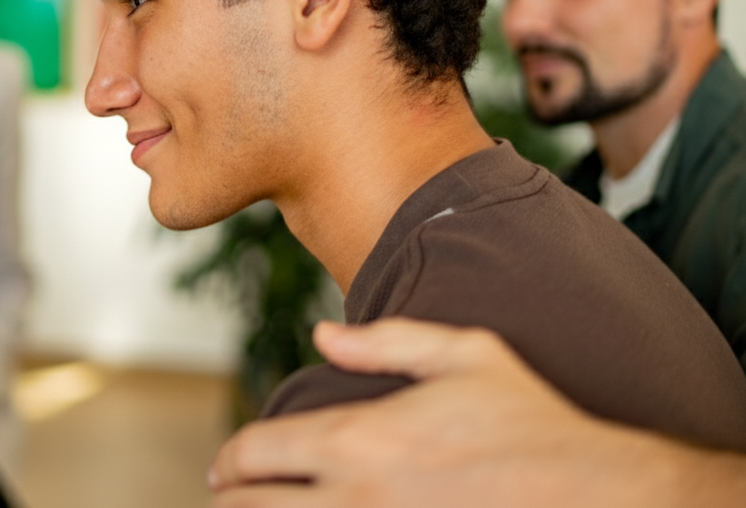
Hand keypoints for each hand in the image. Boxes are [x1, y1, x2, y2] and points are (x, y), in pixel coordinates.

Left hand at [206, 318, 720, 507]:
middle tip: (229, 499)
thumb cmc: (534, 423)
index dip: (229, 461)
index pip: (256, 453)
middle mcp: (356, 497)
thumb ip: (385, 340)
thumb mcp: (466, 353)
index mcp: (360, 438)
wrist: (602, 496)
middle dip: (231, 503)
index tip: (223, 468)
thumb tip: (322, 334)